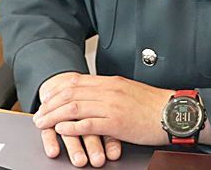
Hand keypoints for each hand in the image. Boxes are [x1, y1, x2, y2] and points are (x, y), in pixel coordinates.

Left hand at [33, 73, 173, 145]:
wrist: (172, 112)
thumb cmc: (152, 104)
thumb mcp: (128, 91)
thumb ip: (110, 91)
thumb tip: (94, 95)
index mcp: (111, 82)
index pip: (77, 81)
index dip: (57, 90)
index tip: (46, 98)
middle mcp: (109, 90)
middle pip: (72, 93)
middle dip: (51, 104)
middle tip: (38, 114)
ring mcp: (112, 106)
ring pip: (75, 107)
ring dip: (55, 116)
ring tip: (43, 123)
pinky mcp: (116, 123)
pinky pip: (89, 124)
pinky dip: (72, 127)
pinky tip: (61, 130)